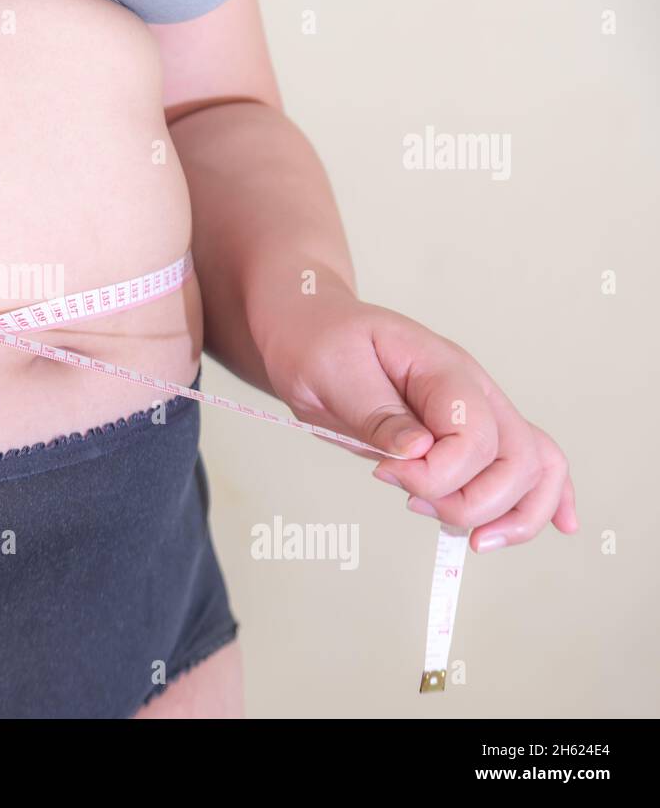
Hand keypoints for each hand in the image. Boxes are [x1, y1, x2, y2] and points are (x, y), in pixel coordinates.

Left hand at [254, 285, 577, 553]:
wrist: (310, 332)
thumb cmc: (317, 343)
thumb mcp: (331, 370)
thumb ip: (376, 412)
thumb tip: (417, 451)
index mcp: (443, 368)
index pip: (477, 434)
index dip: (439, 472)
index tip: (384, 473)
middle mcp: (473, 391)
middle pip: (519, 459)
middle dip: (473, 502)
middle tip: (413, 503)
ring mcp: (477, 414)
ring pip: (535, 468)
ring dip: (509, 515)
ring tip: (464, 536)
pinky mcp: (468, 438)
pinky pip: (528, 463)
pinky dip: (544, 498)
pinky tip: (558, 525)